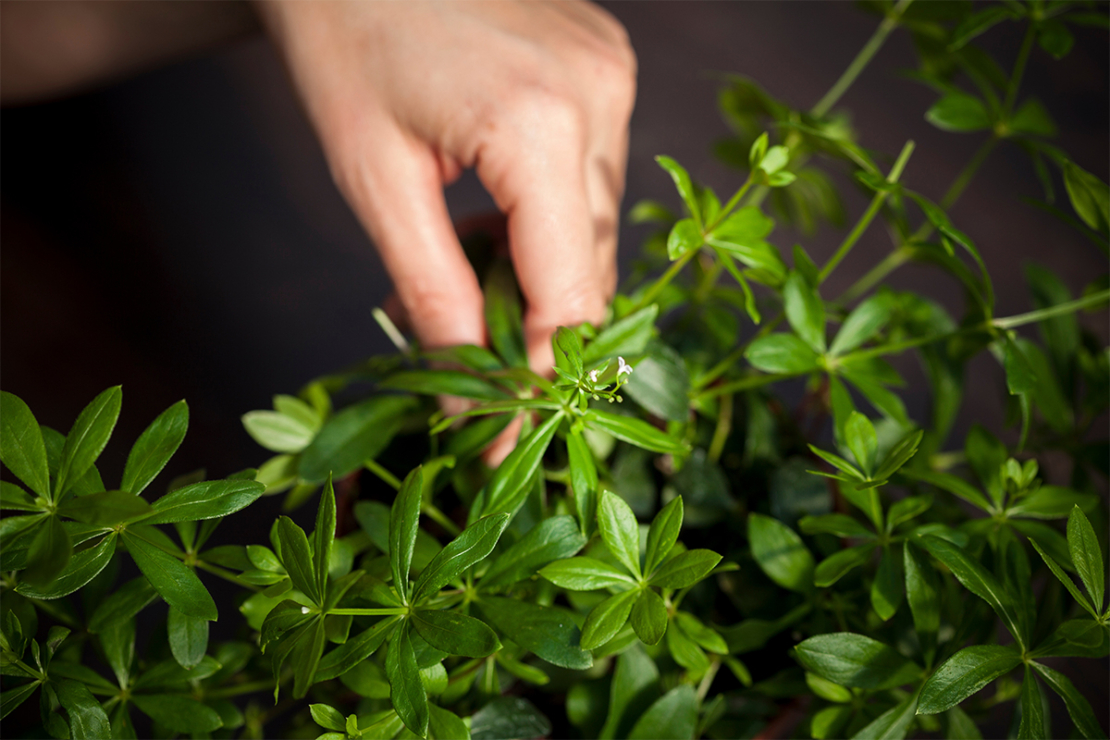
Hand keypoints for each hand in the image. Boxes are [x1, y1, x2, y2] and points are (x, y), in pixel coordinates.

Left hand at [258, 0, 636, 370]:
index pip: (573, 293)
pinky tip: (500, 217)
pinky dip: (556, 218)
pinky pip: (598, 175)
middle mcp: (599, 98)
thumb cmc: (341, 37)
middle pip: (597, 266)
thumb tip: (467, 395)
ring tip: (474, 274)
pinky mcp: (608, 65)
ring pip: (602, 224)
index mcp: (539, 126)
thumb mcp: (373, 180)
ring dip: (548, 273)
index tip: (507, 434)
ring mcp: (612, 77)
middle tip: (477, 369)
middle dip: (542, 331)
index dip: (542, 376)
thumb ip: (431, 295)